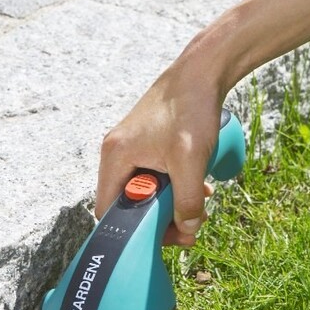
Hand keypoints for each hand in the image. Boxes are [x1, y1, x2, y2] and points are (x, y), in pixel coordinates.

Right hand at [95, 56, 223, 244]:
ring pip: (146, 189)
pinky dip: (175, 185)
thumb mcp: (191, 162)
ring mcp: (132, 146)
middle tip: (188, 226)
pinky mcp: (147, 142)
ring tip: (199, 206)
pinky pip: (155, 174)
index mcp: (116, 157)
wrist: (202, 72)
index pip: (108, 210)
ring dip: (171, 202)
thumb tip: (189, 228)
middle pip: (129, 202)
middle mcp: (117, 152)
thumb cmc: (191, 109)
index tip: (163, 237)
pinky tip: (200, 185)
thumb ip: (187, 201)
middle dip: (160, 218)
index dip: (132, 231)